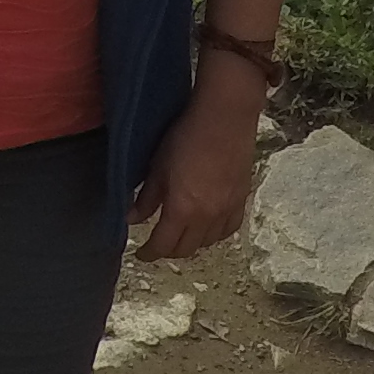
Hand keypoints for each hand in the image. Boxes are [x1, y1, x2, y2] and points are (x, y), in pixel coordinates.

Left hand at [128, 73, 264, 259]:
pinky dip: (214, 235)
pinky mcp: (242, 200)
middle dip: (168, 250)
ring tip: (179, 234)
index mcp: (183, 210)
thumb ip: (146, 198)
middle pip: (186, 249)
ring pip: (208, 243)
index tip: (140, 254)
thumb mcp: (158, 167)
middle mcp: (207, 217)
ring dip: (191, 243)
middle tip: (157, 243)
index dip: (149, 253)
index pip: (164, 245)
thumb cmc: (186, 137)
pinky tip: (206, 227)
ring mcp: (228, 210)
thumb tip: (132, 219)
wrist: (225, 119)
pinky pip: (228, 230)